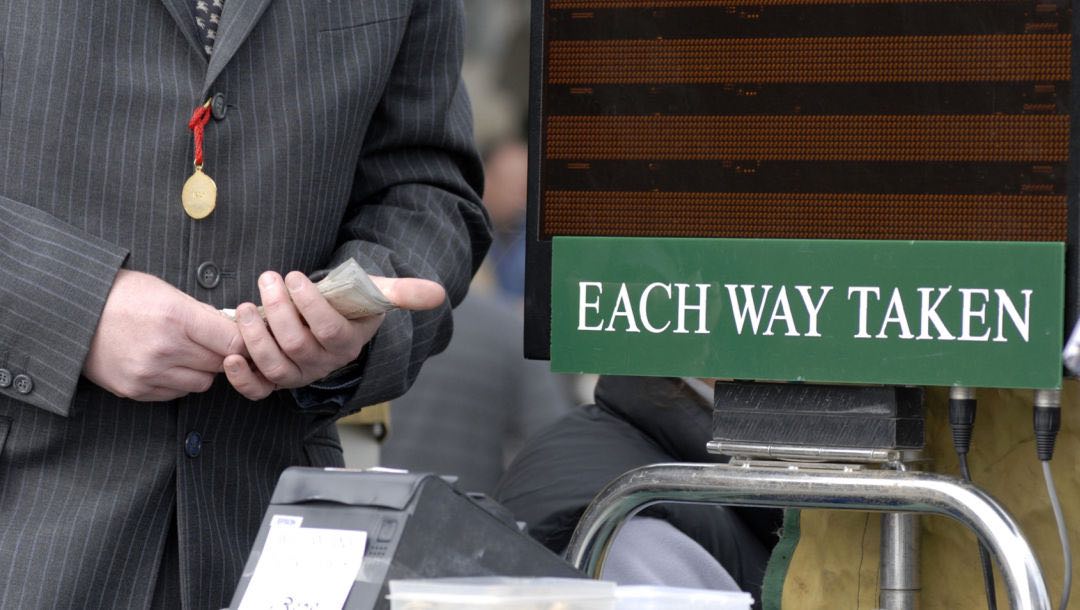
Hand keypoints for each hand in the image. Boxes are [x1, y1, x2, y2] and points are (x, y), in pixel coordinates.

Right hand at [84, 270, 244, 400]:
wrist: (71, 312)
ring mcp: (148, 373)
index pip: (234, 341)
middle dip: (222, 354)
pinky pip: (176, 394)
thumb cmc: (123, 295)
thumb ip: (203, 314)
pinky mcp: (134, 390)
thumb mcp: (167, 291)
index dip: (244, 341)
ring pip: (201, 383)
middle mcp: (164, 349)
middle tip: (211, 342)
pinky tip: (165, 363)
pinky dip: (178, 382)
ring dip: (201, 370)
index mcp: (177, 317)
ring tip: (185, 351)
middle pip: (220, 364)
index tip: (245, 338)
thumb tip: (235, 329)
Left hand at [224, 270, 444, 399]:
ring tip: (245, 306)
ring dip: (254, 336)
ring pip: (274, 364)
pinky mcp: (272, 380)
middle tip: (269, 280)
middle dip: (278, 310)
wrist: (329, 317)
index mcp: (349, 344)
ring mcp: (296, 374)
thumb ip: (405, 292)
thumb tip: (438, 293)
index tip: (295, 276)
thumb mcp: (377, 293)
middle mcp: (323, 364)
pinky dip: (241, 378)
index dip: (310, 305)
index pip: (330, 330)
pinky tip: (231, 355)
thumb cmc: (350, 303)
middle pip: (296, 345)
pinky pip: (256, 390)